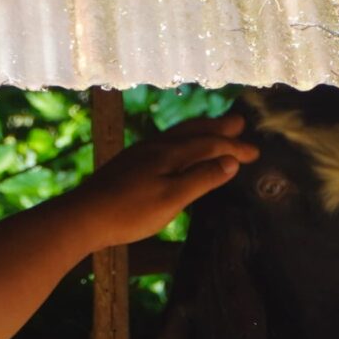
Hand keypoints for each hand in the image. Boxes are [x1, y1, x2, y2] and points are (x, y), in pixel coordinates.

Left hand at [65, 114, 258, 249]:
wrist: (83, 216)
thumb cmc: (129, 212)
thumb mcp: (172, 200)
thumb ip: (201, 179)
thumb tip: (230, 161)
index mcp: (170, 154)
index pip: (210, 145)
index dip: (234, 148)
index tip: (255, 153)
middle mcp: (157, 146)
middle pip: (193, 131)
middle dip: (218, 128)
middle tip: (239, 122)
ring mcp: (141, 152)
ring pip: (177, 134)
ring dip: (199, 129)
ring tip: (212, 126)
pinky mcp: (129, 162)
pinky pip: (164, 141)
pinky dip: (181, 139)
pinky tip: (175, 147)